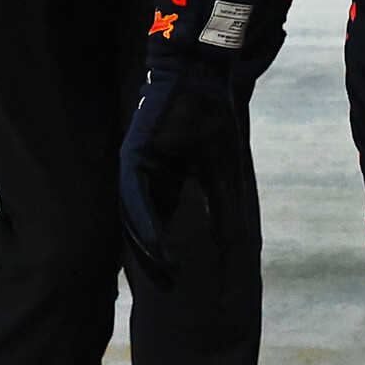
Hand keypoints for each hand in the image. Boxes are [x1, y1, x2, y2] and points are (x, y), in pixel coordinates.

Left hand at [117, 58, 247, 284]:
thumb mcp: (224, 174)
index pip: (158, 224)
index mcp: (163, 179)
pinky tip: (157, 244)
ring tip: (165, 272)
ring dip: (147, 246)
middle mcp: (145, 175)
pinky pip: (134, 194)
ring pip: (134, 215)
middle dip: (152, 258)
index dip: (163, 253)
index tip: (176, 280)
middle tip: (166, 287)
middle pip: (140, 225)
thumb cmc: (212, 118)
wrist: (205, 77)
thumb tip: (231, 247)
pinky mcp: (133, 153)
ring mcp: (136, 164)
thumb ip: (223, 209)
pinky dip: (145, 221)